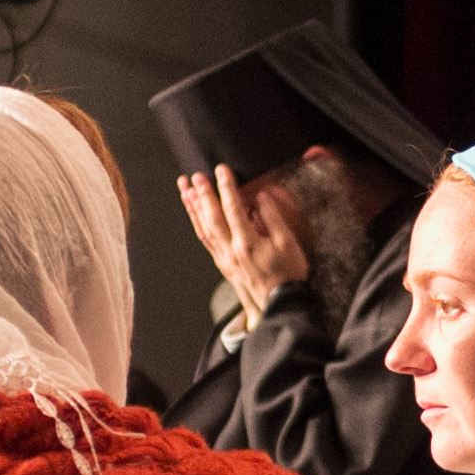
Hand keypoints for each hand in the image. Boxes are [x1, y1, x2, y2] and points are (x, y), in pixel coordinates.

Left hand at [177, 164, 308, 329]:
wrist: (280, 304)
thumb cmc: (288, 275)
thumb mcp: (288, 243)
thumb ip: (273, 217)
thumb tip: (261, 198)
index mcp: (248, 243)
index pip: (233, 208)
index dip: (226, 187)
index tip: (222, 170)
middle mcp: (232, 251)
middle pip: (212, 217)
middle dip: (203, 194)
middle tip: (195, 176)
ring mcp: (225, 259)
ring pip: (204, 230)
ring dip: (193, 209)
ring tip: (186, 190)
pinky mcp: (224, 265)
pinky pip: (206, 242)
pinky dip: (198, 226)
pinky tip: (194, 216)